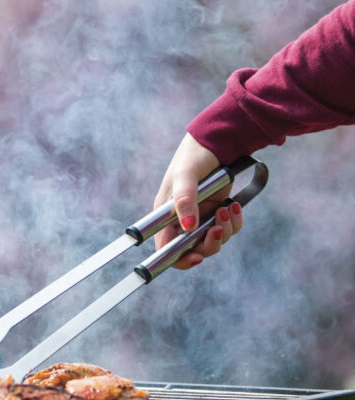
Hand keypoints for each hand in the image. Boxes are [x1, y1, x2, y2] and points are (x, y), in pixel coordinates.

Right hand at [153, 133, 242, 269]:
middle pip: (192, 250)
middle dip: (208, 245)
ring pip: (213, 241)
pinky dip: (234, 222)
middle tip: (217, 230)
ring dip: (224, 231)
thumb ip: (184, 200)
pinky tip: (234, 205)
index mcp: (165, 215)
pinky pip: (228, 229)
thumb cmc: (193, 156)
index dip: (178, 259)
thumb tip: (188, 227)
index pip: (166, 248)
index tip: (196, 258)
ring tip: (227, 209)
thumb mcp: (185, 175)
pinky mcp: (217, 211)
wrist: (217, 141)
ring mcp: (201, 217)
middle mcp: (182, 220)